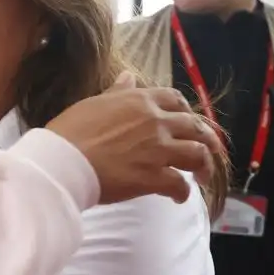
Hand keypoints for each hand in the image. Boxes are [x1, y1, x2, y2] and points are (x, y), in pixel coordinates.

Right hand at [46, 76, 229, 206]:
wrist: (64, 161)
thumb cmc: (71, 131)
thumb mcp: (95, 103)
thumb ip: (118, 92)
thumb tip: (129, 77)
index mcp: (141, 101)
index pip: (176, 99)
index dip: (186, 111)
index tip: (187, 121)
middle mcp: (156, 122)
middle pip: (195, 127)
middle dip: (207, 140)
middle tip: (209, 150)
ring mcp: (158, 150)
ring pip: (196, 154)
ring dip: (203, 166)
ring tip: (201, 176)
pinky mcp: (154, 177)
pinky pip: (179, 184)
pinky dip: (183, 192)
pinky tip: (178, 197)